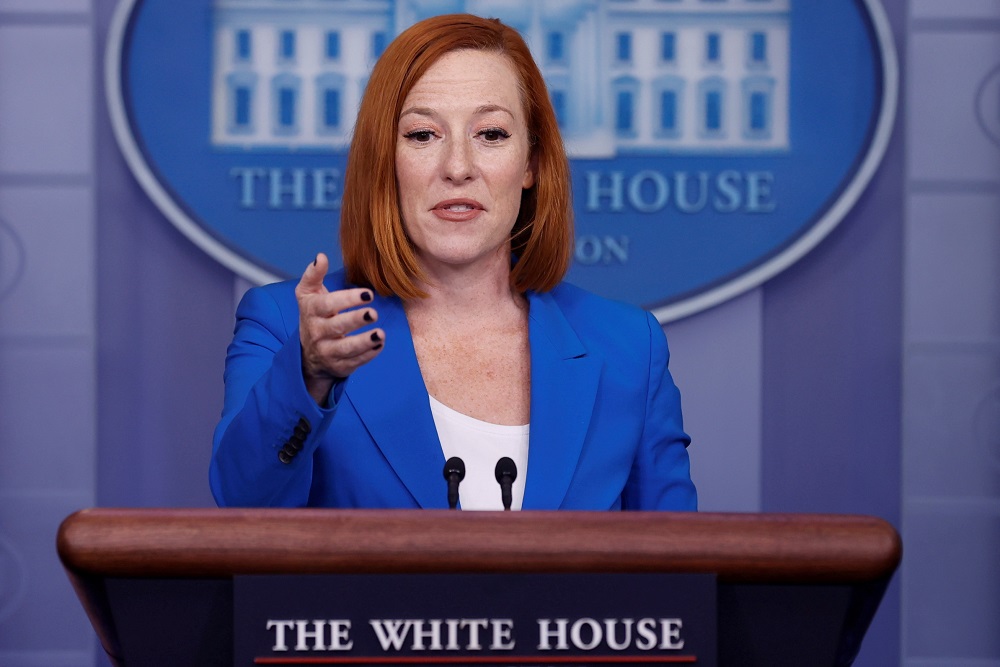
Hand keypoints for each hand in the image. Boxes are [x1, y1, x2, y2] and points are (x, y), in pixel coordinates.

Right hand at [296, 253, 384, 403]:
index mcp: (311, 312)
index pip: (328, 304)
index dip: (347, 299)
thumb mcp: (308, 295)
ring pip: (346, 348)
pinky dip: (368, 355)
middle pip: (337, 327)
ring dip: (364, 342)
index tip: (368, 294)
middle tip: (373, 313)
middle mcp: (317, 333)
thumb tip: (320, 256)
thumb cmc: (314, 316)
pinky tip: (379, 344)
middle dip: (355, 320)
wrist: (308, 354)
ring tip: (380, 334)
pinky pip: (355, 362)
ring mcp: (327, 352)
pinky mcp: (339, 366)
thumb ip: (313, 275)